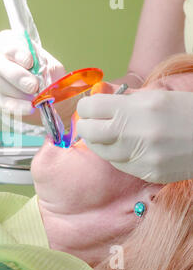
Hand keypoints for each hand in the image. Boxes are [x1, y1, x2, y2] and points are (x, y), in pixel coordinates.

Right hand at [0, 30, 65, 117]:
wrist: (54, 102)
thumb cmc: (51, 80)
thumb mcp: (54, 69)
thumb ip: (47, 67)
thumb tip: (38, 73)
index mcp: (15, 47)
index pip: (4, 39)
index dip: (15, 49)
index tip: (30, 61)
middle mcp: (2, 62)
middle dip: (17, 75)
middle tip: (33, 86)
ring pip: (1, 84)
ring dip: (20, 92)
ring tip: (37, 98)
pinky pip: (4, 102)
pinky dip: (18, 106)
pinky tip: (30, 108)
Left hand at [76, 90, 192, 183]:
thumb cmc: (187, 112)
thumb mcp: (157, 96)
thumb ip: (125, 98)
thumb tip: (98, 97)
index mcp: (137, 108)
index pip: (91, 107)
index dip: (86, 106)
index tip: (89, 107)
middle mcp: (135, 132)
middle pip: (89, 132)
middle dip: (85, 126)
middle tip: (89, 123)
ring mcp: (141, 156)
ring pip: (101, 151)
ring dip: (99, 142)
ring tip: (107, 135)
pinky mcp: (147, 172)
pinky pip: (118, 164)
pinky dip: (115, 154)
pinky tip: (123, 147)